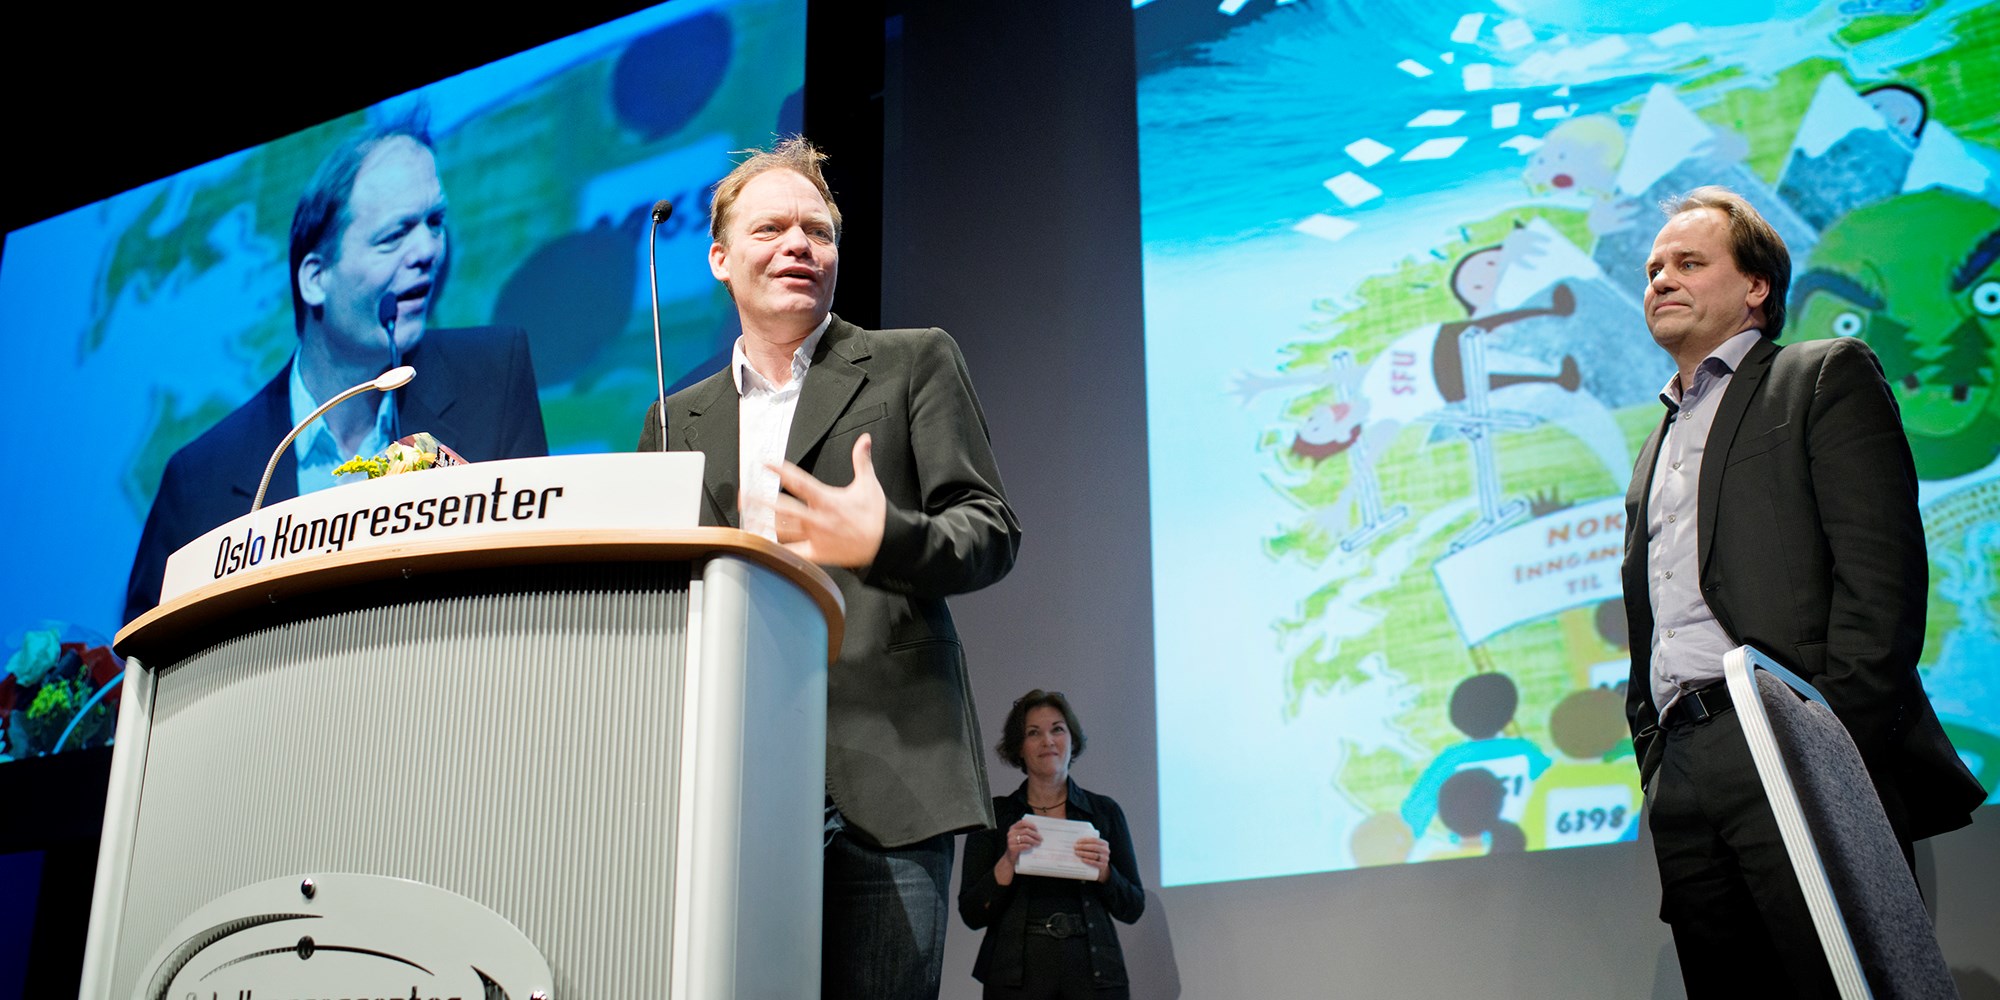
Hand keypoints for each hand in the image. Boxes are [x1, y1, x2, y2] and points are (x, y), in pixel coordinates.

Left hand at [759, 434, 886, 567]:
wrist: (885, 546)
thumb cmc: (876, 516)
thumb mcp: (869, 484)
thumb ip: (862, 460)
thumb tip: (864, 440)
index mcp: (827, 500)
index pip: (799, 482)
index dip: (781, 471)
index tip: (765, 463)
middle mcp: (818, 519)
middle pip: (782, 508)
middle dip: (761, 500)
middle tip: (745, 494)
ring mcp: (815, 537)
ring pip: (783, 529)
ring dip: (764, 522)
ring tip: (747, 516)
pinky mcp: (816, 554)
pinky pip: (792, 552)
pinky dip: (776, 548)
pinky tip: (762, 543)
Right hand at [1004, 819, 1043, 864]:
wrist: (1011, 858)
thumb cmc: (1018, 846)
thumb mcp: (1021, 837)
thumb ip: (1026, 833)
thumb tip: (1039, 832)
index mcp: (1013, 828)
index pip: (1022, 822)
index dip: (1031, 825)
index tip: (1037, 829)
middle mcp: (1011, 833)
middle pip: (1026, 830)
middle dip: (1035, 834)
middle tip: (1041, 839)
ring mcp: (1011, 840)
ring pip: (1025, 838)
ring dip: (1034, 840)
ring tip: (1038, 843)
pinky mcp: (1012, 848)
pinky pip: (1023, 845)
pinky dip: (1029, 846)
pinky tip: (1031, 847)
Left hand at [1074, 835, 1112, 881]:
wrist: (1101, 866)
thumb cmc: (1095, 854)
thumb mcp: (1095, 848)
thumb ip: (1088, 844)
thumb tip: (1076, 842)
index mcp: (1104, 844)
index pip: (1095, 840)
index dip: (1086, 840)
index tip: (1077, 841)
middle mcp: (1106, 850)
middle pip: (1094, 847)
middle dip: (1083, 846)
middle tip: (1075, 847)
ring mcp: (1105, 858)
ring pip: (1094, 855)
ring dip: (1084, 853)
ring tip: (1076, 853)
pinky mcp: (1103, 866)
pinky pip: (1095, 863)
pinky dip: (1088, 861)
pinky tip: (1082, 859)